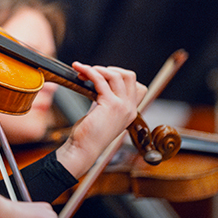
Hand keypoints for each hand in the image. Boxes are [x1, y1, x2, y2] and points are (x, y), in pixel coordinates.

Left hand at [54, 63, 143, 177]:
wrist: (84, 149)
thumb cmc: (89, 133)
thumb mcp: (102, 113)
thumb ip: (105, 98)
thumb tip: (98, 80)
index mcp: (130, 111)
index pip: (136, 85)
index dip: (119, 76)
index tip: (102, 76)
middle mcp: (130, 108)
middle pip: (130, 76)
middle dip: (110, 69)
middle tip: (93, 72)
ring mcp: (122, 106)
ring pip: (116, 75)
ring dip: (97, 69)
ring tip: (82, 70)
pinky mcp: (111, 105)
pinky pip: (101, 80)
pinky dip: (89, 72)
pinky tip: (80, 71)